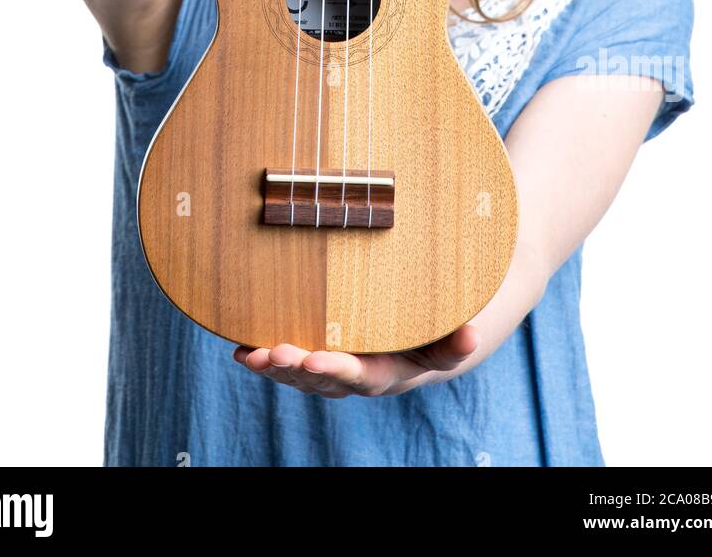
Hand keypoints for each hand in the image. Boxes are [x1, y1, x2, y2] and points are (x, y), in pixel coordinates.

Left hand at [232, 323, 479, 397]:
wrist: (425, 337)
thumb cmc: (436, 332)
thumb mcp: (448, 338)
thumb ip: (455, 342)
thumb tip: (471, 334)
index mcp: (386, 374)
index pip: (358, 375)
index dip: (334, 369)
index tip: (312, 359)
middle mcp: (355, 377)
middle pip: (321, 380)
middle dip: (294, 368)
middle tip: (271, 353)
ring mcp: (333, 369)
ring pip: (299, 375)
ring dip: (273, 366)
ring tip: (248, 356)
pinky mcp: (318, 355)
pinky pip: (290, 362)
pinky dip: (265, 358)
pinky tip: (240, 351)